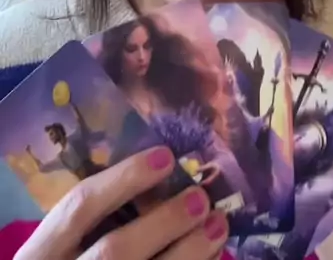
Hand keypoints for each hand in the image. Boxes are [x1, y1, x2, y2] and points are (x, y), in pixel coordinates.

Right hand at [14, 146, 228, 259]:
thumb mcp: (61, 246)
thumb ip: (95, 219)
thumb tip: (160, 176)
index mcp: (41, 253)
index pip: (80, 206)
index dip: (125, 178)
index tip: (166, 156)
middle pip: (116, 251)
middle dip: (164, 222)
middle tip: (201, 197)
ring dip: (189, 252)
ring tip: (218, 225)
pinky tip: (212, 258)